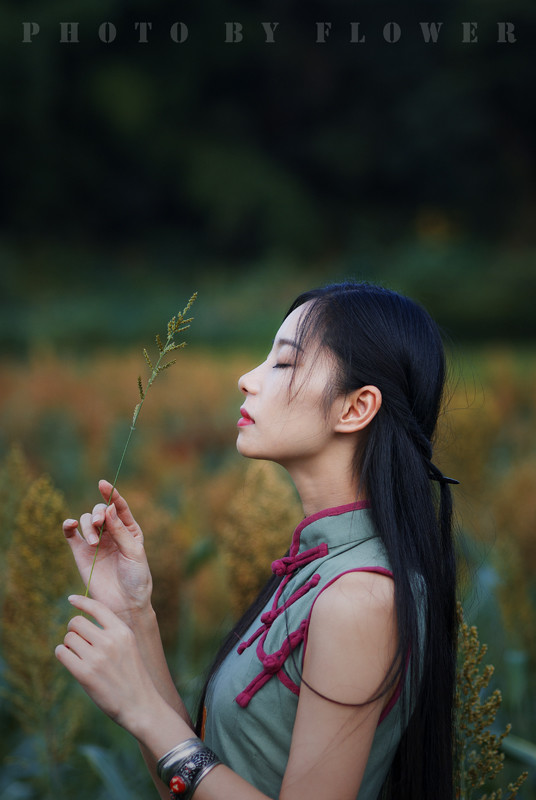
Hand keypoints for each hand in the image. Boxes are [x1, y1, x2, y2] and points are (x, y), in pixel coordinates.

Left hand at [55, 595, 164, 733]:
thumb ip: (111, 632)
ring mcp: (97, 657)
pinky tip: (68, 659)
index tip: (71, 599)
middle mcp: (110, 641)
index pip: (97, 607)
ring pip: (68, 638)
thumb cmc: (132, 675)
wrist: (140, 704)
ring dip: (68, 644)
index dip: (81, 601)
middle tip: (77, 638)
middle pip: (76, 622)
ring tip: (76, 653)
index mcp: (122, 631)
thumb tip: (83, 621)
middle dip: (73, 629)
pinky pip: (62, 653)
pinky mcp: (85, 674)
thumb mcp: (128, 646)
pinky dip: (62, 654)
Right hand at [63, 480, 152, 620]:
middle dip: (98, 513)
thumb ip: (120, 531)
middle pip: (100, 511)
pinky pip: (71, 535)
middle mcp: (111, 532)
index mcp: (128, 529)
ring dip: (88, 526)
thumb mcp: (134, 552)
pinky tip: (71, 524)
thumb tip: (108, 508)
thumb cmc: (136, 578)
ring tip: (94, 543)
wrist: (125, 604)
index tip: (103, 484)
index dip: (111, 493)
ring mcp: (95, 542)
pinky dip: (68, 526)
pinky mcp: (81, 553)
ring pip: (86, 521)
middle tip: (99, 524)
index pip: (119, 506)